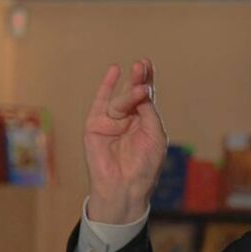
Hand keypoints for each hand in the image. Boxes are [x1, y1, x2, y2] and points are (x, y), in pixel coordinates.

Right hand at [83, 60, 167, 224]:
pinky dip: (106, 86)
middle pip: (133, 93)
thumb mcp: (155, 135)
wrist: (125, 187)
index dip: (147, 80)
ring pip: (121, 100)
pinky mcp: (95, 126)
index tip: (149, 65)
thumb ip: (149, 111)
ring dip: (130, 92)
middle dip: (138, 79)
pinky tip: (114, 70)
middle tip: (142, 65)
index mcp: (144, 122)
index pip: (145, 97)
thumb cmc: (145, 166)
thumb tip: (143, 89)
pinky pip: (100, 103)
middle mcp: (127, 119)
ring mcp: (110, 122)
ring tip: (141, 89)